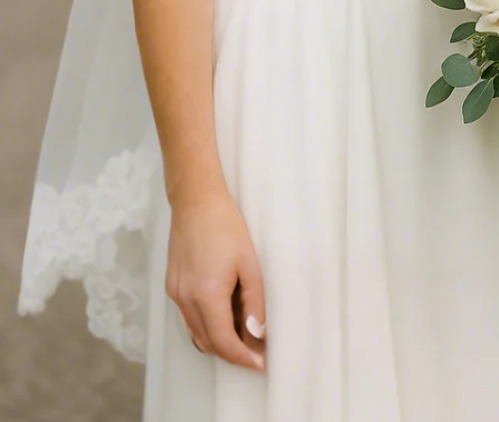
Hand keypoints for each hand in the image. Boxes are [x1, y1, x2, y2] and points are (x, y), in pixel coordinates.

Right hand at [166, 189, 265, 368]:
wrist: (196, 202)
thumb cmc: (226, 227)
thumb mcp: (249, 264)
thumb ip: (254, 302)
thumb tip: (256, 333)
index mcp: (206, 295)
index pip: (224, 342)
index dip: (243, 357)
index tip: (260, 363)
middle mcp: (185, 300)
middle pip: (208, 342)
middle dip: (232, 353)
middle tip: (256, 353)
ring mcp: (176, 294)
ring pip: (196, 332)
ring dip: (218, 340)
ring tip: (243, 336)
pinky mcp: (172, 286)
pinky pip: (189, 317)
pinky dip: (206, 325)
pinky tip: (224, 315)